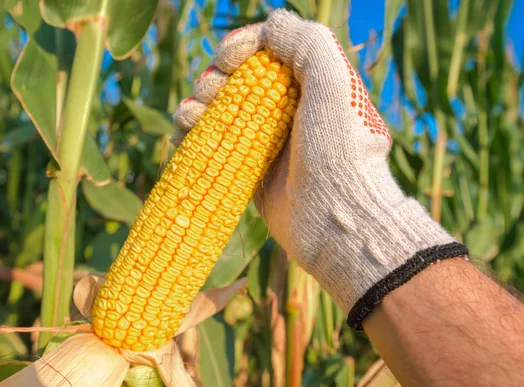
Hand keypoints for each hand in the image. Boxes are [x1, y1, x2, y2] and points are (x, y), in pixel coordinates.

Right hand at [173, 10, 466, 327]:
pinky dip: (194, 132)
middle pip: (237, 76)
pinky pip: (213, 141)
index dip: (242, 45)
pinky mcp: (247, 168)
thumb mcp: (333, 85)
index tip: (230, 58)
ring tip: (193, 114)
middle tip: (212, 90)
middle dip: (216, 76)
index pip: (267, 49)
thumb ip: (307, 43)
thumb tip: (271, 28)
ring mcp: (266, 139)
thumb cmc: (337, 151)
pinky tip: (185, 131)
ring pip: (220, 108)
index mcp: (310, 83)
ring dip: (198, 102)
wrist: (334, 220)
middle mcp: (287, 108)